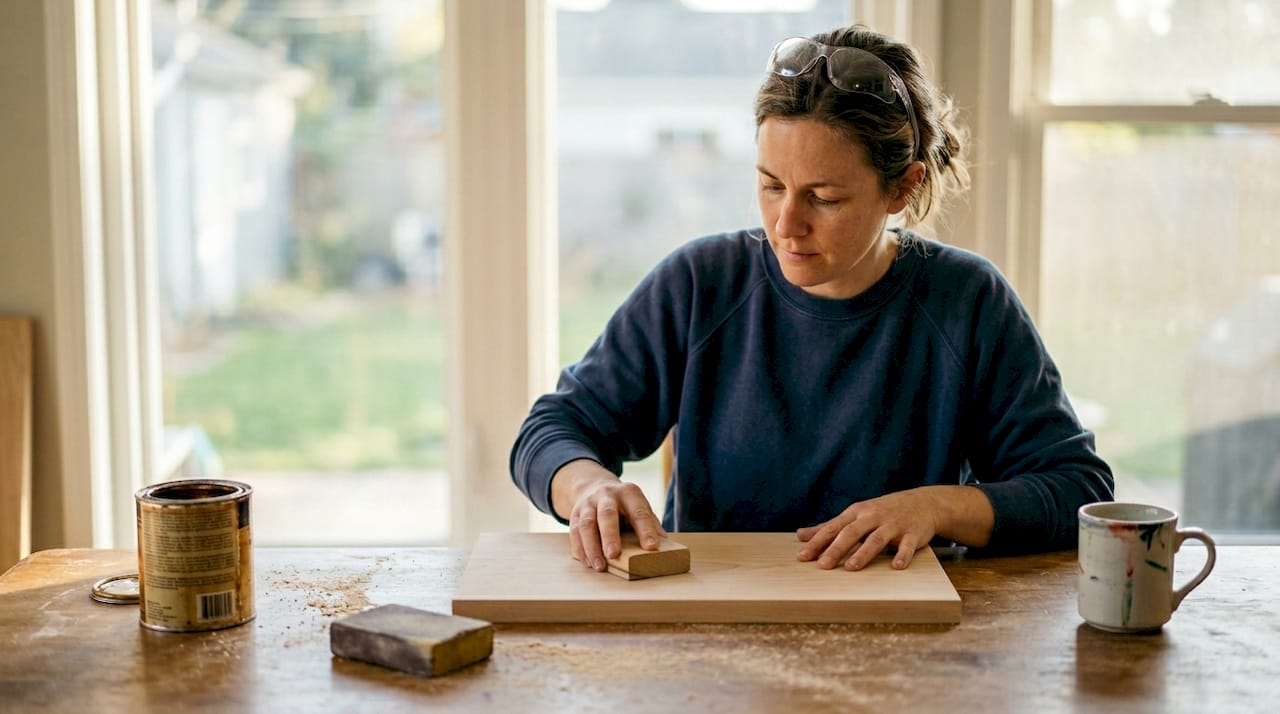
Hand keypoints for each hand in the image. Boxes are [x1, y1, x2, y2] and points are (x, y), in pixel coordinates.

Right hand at [552, 460, 666, 572]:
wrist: (593, 486)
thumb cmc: (623, 505)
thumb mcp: (639, 507)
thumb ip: (650, 524)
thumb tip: (666, 546)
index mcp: (629, 493)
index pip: (639, 512)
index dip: (646, 530)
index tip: (652, 547)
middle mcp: (607, 495)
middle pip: (607, 514)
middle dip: (610, 535)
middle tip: (614, 555)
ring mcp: (589, 503)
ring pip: (587, 524)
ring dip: (592, 547)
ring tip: (599, 566)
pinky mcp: (575, 513)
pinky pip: (574, 531)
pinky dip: (580, 549)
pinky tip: (588, 562)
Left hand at [796, 489, 940, 570]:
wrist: (922, 503)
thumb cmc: (882, 512)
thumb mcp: (855, 515)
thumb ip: (829, 526)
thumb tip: (800, 535)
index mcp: (856, 513)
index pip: (833, 528)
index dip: (817, 542)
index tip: (802, 556)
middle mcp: (872, 517)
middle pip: (851, 533)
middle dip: (836, 549)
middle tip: (823, 566)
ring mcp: (893, 525)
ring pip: (876, 539)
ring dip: (864, 553)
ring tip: (851, 568)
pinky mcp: (912, 533)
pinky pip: (907, 545)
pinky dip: (902, 555)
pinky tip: (896, 566)